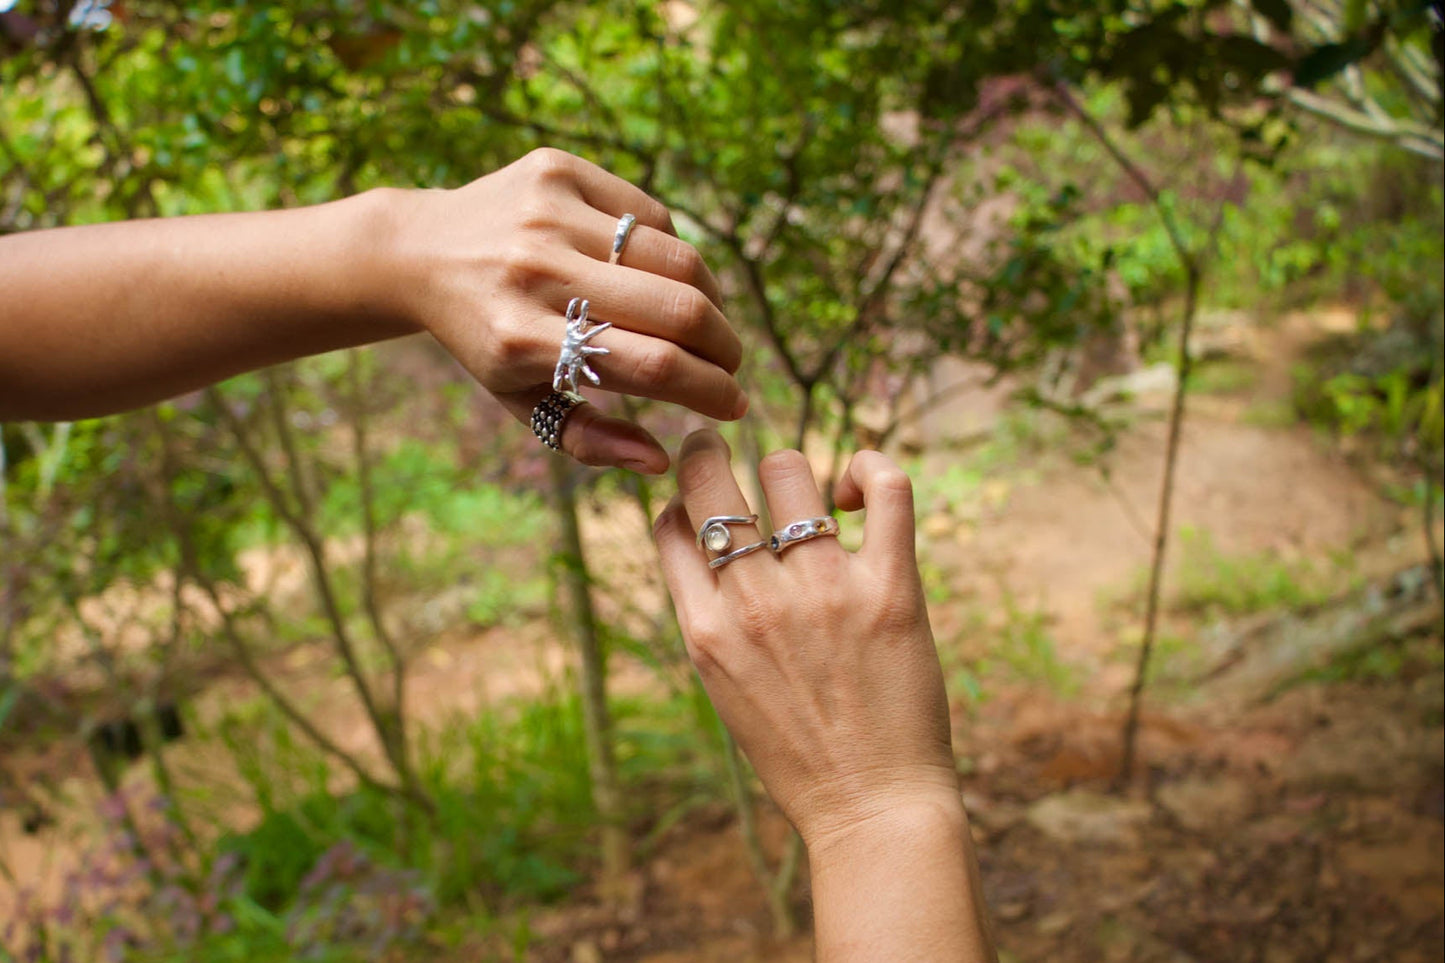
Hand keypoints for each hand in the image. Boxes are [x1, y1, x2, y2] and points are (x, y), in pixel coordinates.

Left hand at [387, 149, 745, 473]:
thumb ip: (589, 439)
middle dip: (724, 345)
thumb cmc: (485, 338)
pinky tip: (657, 274)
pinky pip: (651, 214)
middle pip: (678, 310)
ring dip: (709, 298)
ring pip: (676, 257)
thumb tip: (661, 463)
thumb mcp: (521, 400)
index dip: (709, 389)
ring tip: (703, 323)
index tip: (735, 404)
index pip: (651, 366)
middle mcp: (536, 271)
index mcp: (523, 339)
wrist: (421, 251)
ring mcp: (548, 212)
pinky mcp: (558, 170)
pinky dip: (669, 251)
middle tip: (730, 363)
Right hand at [651, 430, 959, 847]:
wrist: (871, 809)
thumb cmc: (797, 754)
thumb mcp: (724, 687)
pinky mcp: (892, 590)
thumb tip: (704, 542)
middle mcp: (756, 602)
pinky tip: (860, 488)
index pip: (669, 524)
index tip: (701, 501)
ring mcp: (825, 591)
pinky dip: (872, 469)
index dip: (680, 500)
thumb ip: (710, 616)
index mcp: (705, 630)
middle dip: (710, 451)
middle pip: (712, 479)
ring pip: (791, 470)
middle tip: (724, 449)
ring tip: (812, 498)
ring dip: (793, 472)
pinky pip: (887, 489)